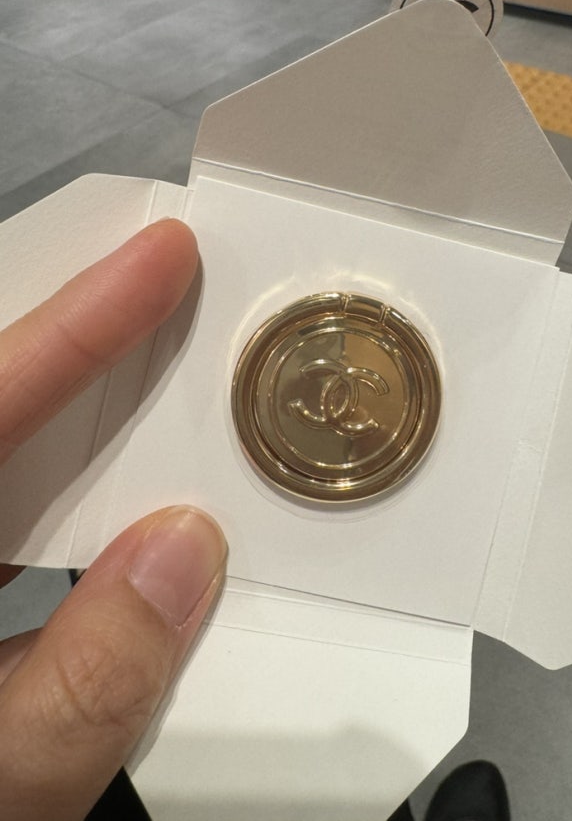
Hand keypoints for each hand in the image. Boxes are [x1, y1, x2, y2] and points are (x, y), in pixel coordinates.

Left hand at [0, 219, 226, 819]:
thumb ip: (87, 683)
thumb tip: (188, 546)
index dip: (78, 324)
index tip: (163, 254)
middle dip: (81, 348)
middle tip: (174, 292)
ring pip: (8, 464)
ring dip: (83, 423)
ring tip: (172, 380)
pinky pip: (11, 525)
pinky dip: (73, 504)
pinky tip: (130, 508)